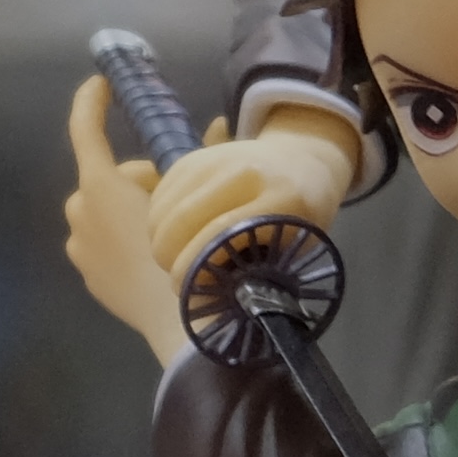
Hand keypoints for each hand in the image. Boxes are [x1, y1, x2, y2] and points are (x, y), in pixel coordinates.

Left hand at [62, 74, 193, 367]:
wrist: (182, 324)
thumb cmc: (190, 252)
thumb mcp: (197, 196)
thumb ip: (198, 158)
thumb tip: (220, 125)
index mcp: (100, 185)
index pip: (85, 130)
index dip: (92, 102)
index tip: (100, 84)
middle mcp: (79, 211)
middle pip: (106, 179)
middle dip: (135, 183)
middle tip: (174, 200)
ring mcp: (79, 247)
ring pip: (105, 214)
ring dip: (129, 214)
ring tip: (168, 234)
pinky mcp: (89, 276)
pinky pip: (105, 245)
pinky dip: (125, 245)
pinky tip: (155, 262)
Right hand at [146, 109, 358, 276]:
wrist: (299, 162)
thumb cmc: (299, 217)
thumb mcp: (291, 247)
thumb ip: (253, 271)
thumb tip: (203, 299)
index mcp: (279, 198)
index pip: (220, 233)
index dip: (194, 266)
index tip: (186, 290)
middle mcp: (243, 172)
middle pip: (182, 219)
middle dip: (168, 256)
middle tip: (177, 277)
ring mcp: (213, 159)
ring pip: (163, 208)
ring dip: (160, 241)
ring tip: (176, 257)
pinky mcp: (191, 157)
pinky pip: (159, 196)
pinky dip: (158, 222)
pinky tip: (175, 235)